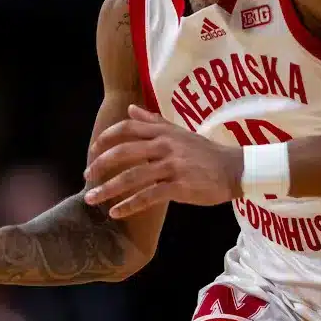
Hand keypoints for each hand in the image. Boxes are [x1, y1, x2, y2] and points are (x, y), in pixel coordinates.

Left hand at [84, 105, 241, 218]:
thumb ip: (154, 120)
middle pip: (123, 152)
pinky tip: (115, 213)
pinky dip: (129, 205)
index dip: (106, 139)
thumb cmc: (206, 153)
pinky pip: (148, 196)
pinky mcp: (179, 186)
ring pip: (132, 177)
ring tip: (91, 199)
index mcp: (164, 132)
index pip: (127, 128)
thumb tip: (130, 108)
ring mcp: (172, 166)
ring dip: (107, 189)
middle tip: (86, 177)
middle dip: (100, 165)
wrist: (234, 169)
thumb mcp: (180, 132)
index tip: (92, 151)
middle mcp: (165, 146)